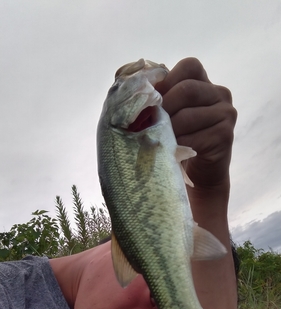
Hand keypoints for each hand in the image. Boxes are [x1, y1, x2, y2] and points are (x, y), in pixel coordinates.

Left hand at [156, 58, 236, 190]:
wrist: (200, 175)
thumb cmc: (179, 140)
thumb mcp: (168, 114)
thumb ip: (158, 96)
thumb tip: (133, 84)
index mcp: (205, 82)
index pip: (189, 66)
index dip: (167, 81)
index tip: (153, 101)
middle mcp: (220, 94)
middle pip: (187, 90)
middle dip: (164, 108)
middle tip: (150, 125)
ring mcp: (226, 114)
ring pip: (188, 116)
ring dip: (168, 131)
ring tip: (159, 140)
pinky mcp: (225, 136)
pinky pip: (195, 138)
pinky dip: (178, 146)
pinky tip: (172, 152)